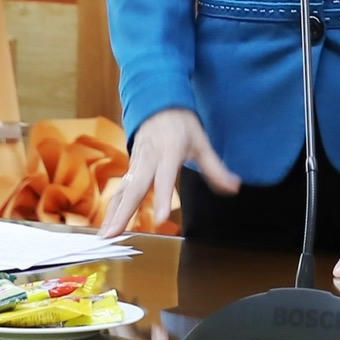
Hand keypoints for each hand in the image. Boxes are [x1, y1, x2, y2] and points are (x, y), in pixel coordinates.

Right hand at [100, 107, 238, 237]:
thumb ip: (215, 168)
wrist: (158, 104)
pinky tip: (108, 225)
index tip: (160, 220)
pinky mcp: (130, 168)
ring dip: (113, 213)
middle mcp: (149, 159)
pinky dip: (112, 207)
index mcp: (169, 151)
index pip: (165, 178)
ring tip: (106, 235)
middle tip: (114, 234)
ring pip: (123, 190)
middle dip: (124, 212)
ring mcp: (136, 163)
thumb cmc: (181, 124)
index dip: (163, 199)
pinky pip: (121, 189)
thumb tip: (234, 187)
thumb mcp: (201, 142)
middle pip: (135, 188)